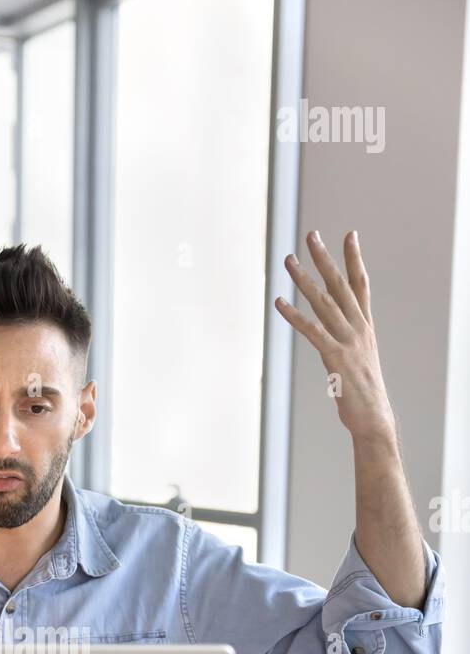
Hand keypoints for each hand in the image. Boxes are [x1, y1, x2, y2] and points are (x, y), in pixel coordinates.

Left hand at [275, 230, 395, 442]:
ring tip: (288, 260)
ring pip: (323, 302)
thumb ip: (348, 340)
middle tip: (311, 234)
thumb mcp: (358, 359)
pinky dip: (294, 315)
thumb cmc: (363, 393)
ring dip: (303, 279)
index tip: (350, 234)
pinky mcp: (336, 357)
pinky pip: (312, 331)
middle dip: (325, 258)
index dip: (354, 259)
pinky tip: (279, 303)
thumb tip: (335, 333)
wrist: (374, 418)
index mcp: (365, 326)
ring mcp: (348, 341)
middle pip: (340, 285)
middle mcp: (359, 328)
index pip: (360, 285)